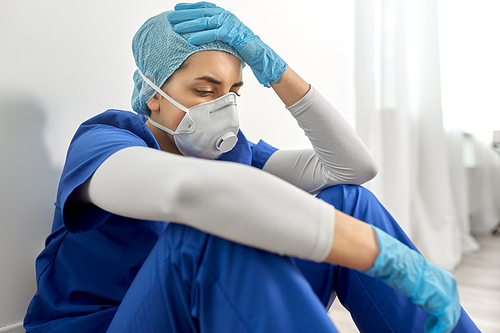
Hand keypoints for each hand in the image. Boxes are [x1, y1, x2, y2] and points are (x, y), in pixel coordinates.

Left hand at [167, 2, 286, 86]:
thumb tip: (202, 33)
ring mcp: (229, 24)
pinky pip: (213, 34)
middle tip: (171, 17)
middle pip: (202, 13)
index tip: (177, 9)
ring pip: (205, 22)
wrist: (259, 53)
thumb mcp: (227, 37)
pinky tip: (190, 40)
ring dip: (189, 25)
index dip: (190, 7)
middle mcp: (226, 16)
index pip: (204, 7)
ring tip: (176, 29)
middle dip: (185, 15)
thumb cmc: (243, 47)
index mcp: (224, 15)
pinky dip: (201, 37)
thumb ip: (216, 32)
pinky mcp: (232, 34)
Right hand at [362, 226, 460, 332]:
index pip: (450, 299)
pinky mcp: (443, 305)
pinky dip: (438, 330)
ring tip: (430, 330)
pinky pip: (445, 323)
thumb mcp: (421, 277)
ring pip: (450, 318)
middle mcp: (451, 286)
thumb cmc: (405, 269)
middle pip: (453, 309)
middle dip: (443, 320)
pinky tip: (429, 331)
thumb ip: (428, 287)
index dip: (443, 310)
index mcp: (447, 278)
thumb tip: (424, 296)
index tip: (434, 318)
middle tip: (431, 326)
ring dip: (440, 327)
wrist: (402, 266)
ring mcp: (448, 295)